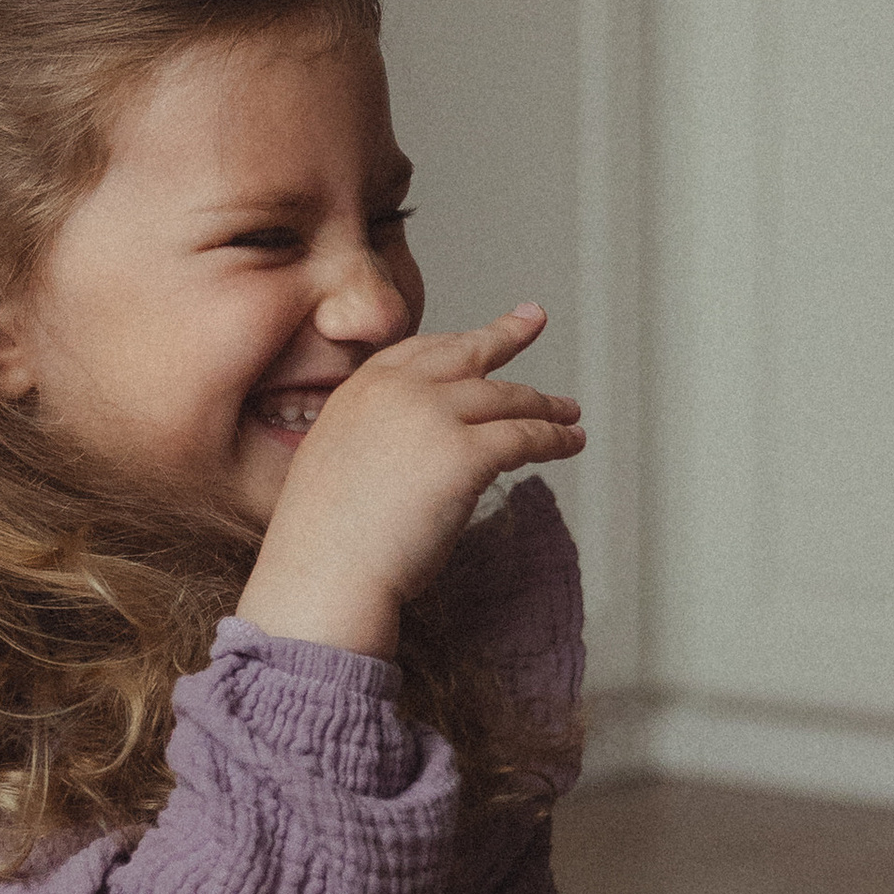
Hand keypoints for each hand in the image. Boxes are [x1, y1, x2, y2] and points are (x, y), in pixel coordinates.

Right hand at [237, 304, 582, 658]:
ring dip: (544, 405)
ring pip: (505, 398)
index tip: (481, 333)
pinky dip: (554, 439)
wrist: (323, 574)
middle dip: (507, 335)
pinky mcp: (465, 452)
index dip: (458, 341)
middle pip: (467, 356)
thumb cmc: (324, 542)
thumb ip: (370, 439)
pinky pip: (524, 437)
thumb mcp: (334, 462)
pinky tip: (570, 443)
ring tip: (569, 414)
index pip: (422, 352)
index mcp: (361, 391)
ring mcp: (433, 416)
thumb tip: (407, 451)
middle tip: (533, 319)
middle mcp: (398, 390)